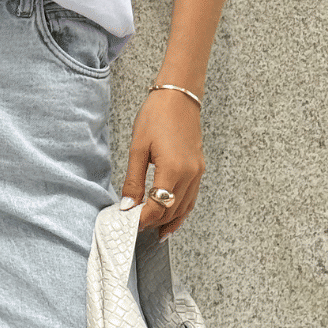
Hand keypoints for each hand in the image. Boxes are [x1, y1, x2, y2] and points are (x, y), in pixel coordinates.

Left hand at [120, 89, 204, 240]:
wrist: (179, 96)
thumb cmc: (157, 115)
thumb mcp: (138, 147)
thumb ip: (133, 179)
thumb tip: (128, 204)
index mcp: (173, 169)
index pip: (158, 207)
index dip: (143, 219)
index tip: (128, 224)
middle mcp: (190, 174)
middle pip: (172, 211)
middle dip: (154, 223)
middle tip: (135, 229)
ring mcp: (197, 172)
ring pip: (184, 208)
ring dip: (169, 221)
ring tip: (152, 231)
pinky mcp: (199, 168)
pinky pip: (191, 198)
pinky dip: (180, 210)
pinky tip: (170, 216)